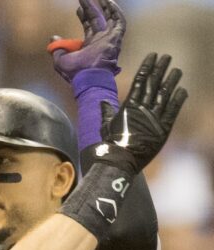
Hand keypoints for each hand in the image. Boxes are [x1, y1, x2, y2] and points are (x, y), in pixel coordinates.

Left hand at [49, 0, 125, 81]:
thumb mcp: (60, 60)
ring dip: (105, 7)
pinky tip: (109, 3)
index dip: (84, 16)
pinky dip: (115, 12)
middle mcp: (101, 41)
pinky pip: (119, 22)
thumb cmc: (75, 73)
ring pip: (109, 19)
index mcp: (89, 45)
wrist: (88, 79)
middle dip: (92, 8)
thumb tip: (53, 38)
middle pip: (98, 20)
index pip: (88, 26)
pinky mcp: (115, 39)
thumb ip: (57, 48)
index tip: (78, 8)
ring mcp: (109, 40)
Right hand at [94, 53, 187, 173]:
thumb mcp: (105, 126)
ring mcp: (153, 117)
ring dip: (171, 81)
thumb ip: (106, 112)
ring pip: (164, 94)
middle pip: (153, 83)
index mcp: (128, 105)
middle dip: (160, 69)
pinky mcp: (163, 128)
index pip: (140, 81)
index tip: (153, 56)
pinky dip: (178, 100)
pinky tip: (182, 90)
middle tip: (167, 57)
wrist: (121, 158)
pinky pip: (172, 110)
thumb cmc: (111, 143)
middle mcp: (142, 108)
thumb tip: (102, 102)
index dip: (147, 67)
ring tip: (177, 70)